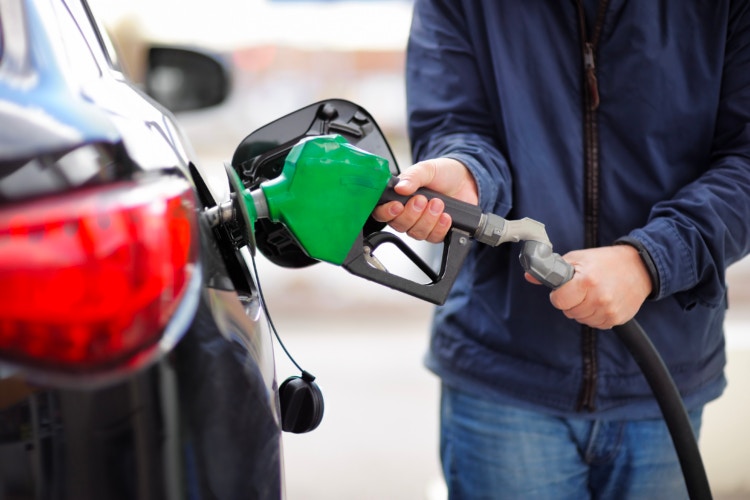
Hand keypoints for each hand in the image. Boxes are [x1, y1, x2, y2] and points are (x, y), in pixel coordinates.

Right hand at [372, 158, 478, 242]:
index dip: (387, 213)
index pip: (382, 212)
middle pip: (399, 225)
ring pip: (417, 233)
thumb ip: (412, 177)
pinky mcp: (437, 231)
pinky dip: (440, 227)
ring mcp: (422, 224)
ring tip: (438, 204)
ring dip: (428, 219)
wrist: (466, 179)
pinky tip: (446, 216)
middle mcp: (408, 214)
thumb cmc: (443, 173)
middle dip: (412, 214)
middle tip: (422, 200)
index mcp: (399, 198)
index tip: (398, 206)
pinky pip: (433, 237)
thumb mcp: (427, 169)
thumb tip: (400, 188)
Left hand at [526, 245, 651, 328]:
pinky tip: (602, 302)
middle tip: (581, 289)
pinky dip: (595, 315)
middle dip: (571, 302)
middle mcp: (599, 298)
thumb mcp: (577, 259)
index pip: (559, 301)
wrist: (640, 267)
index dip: (559, 294)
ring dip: (583, 310)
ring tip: (593, 294)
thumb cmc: (605, 261)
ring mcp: (609, 311)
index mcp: (587, 281)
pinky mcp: (617, 319)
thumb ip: (552, 270)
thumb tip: (529, 277)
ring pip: (581, 320)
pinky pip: (595, 324)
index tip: (565, 288)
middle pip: (569, 312)